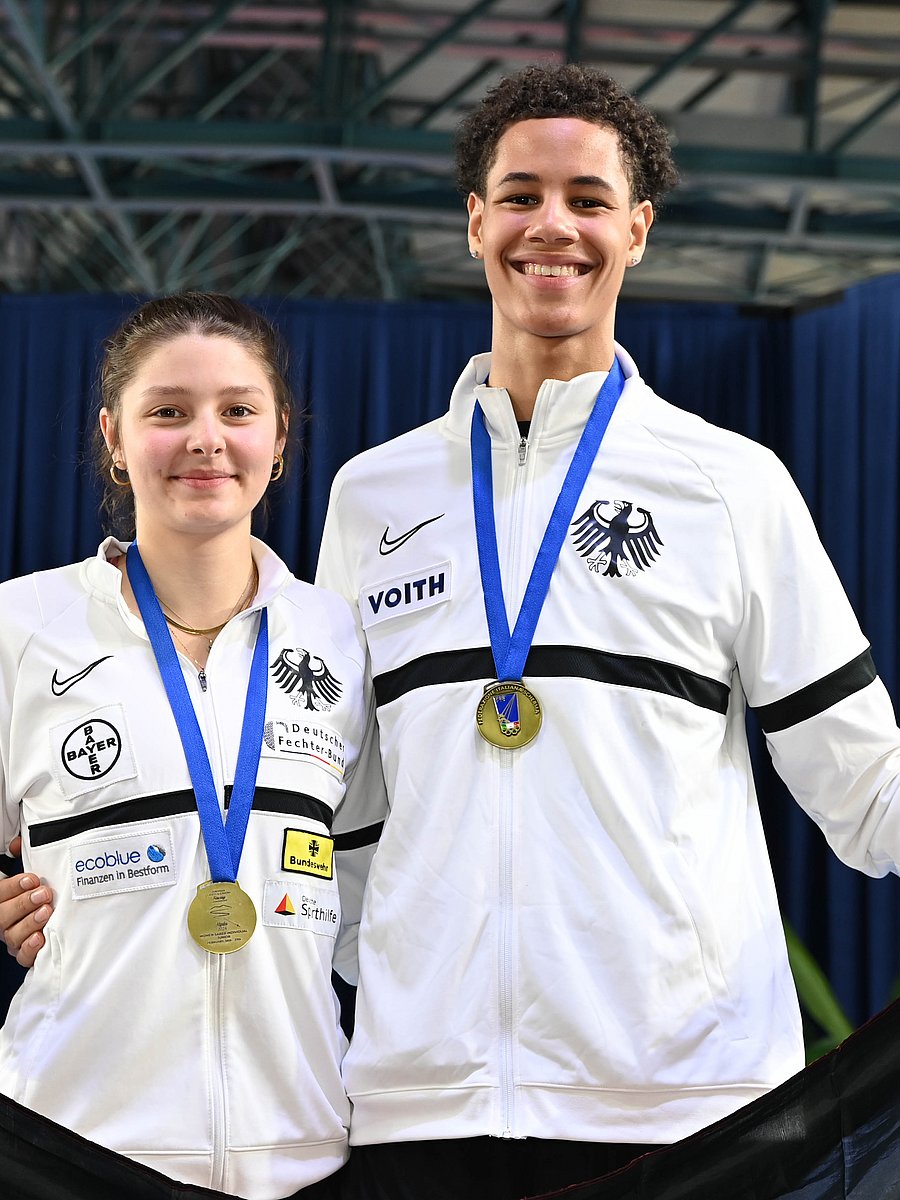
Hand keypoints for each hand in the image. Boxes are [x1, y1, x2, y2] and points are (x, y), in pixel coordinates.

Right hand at [1, 837, 51, 967]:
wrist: (56, 913)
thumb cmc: (40, 891)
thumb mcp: (32, 874)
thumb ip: (23, 857)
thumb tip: (17, 844)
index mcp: (2, 900)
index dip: (13, 886)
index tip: (32, 879)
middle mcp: (3, 920)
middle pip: (2, 915)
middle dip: (23, 903)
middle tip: (44, 894)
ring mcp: (13, 938)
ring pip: (12, 935)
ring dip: (30, 923)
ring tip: (47, 912)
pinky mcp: (25, 954)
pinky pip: (23, 957)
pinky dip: (30, 949)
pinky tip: (40, 938)